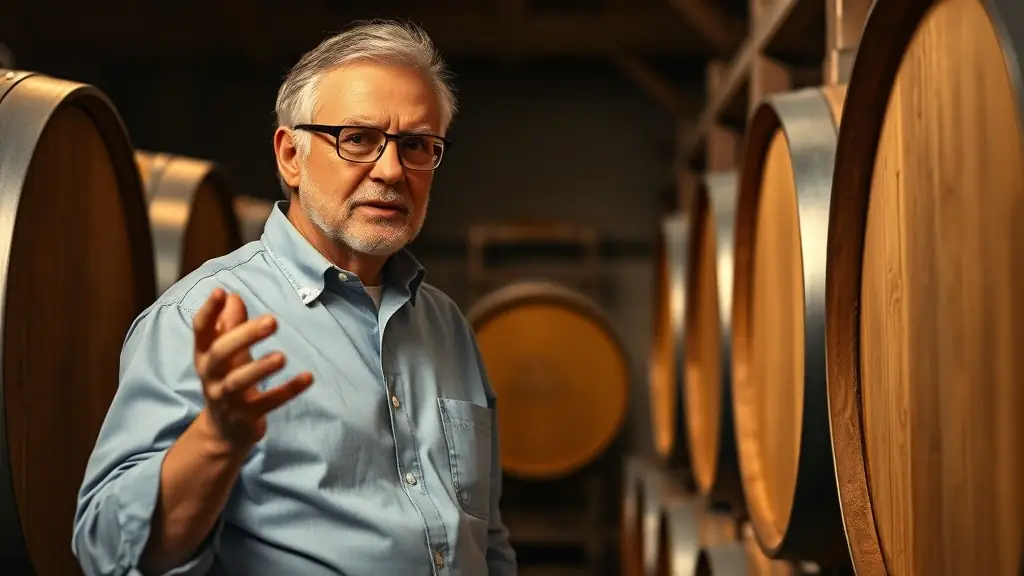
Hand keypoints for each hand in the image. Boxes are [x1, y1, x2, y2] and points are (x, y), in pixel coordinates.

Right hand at [192, 288, 312, 449]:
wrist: (224, 431)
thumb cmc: (227, 380)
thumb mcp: (226, 354)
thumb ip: (229, 326)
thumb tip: (233, 297)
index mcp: (204, 356)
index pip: (200, 331)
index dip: (208, 311)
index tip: (221, 292)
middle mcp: (211, 376)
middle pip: (221, 353)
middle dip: (244, 336)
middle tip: (272, 321)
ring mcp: (227, 399)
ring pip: (239, 382)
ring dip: (260, 368)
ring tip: (282, 357)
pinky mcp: (246, 416)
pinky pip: (269, 403)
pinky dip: (289, 390)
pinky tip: (308, 377)